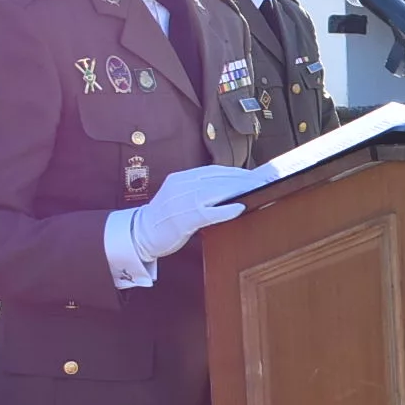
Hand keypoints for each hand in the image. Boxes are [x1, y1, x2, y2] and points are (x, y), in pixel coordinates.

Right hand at [126, 164, 265, 262]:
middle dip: (244, 179)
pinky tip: (241, 208)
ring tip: (258, 190)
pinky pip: (210, 212)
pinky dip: (226, 209)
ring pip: (217, 191)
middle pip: (219, 178)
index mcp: (182, 178)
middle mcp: (183, 186)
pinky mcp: (184, 219)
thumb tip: (228, 188)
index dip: (237, 172)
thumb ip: (199, 189)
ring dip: (240, 190)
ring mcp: (183, 202)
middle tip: (264, 180)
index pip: (215, 171)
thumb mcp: (179, 196)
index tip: (256, 174)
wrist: (139, 233)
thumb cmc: (164, 218)